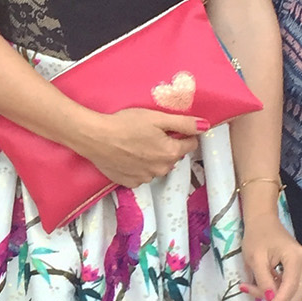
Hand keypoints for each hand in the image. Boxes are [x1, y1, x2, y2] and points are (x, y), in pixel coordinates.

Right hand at [81, 107, 203, 188]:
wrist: (95, 137)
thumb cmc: (125, 123)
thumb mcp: (156, 117)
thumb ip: (183, 123)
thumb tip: (206, 126)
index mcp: (170, 153)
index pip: (190, 144)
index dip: (182, 133)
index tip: (168, 126)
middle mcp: (161, 169)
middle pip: (172, 156)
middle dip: (166, 145)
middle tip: (148, 132)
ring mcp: (145, 178)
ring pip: (157, 166)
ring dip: (152, 156)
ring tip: (135, 142)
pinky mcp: (130, 182)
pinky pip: (142, 174)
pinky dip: (138, 166)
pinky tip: (127, 154)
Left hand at [239, 205, 301, 300]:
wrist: (262, 219)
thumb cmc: (256, 235)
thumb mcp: (255, 258)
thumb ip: (264, 280)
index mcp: (296, 258)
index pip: (290, 288)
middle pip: (296, 295)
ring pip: (294, 293)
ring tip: (256, 299)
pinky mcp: (299, 269)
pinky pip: (290, 287)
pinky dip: (277, 293)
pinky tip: (261, 291)